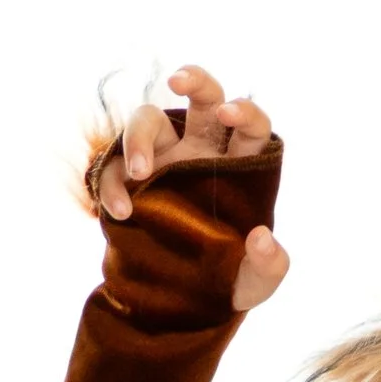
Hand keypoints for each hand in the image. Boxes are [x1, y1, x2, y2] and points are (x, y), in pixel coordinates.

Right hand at [89, 63, 289, 312]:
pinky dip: (112, 185)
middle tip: (177, 81)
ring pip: (148, 120)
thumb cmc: (224, 283)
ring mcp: (162, 160)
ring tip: (140, 175)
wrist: (175, 302)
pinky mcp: (127, 179)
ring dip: (138, 138)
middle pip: (203, 99)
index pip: (250, 127)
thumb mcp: (252, 285)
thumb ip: (268, 267)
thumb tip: (261, 238)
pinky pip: (112, 167)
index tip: (230, 114)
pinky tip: (121, 213)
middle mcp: (202, 153)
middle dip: (194, 80)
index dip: (245, 112)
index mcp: (239, 168)